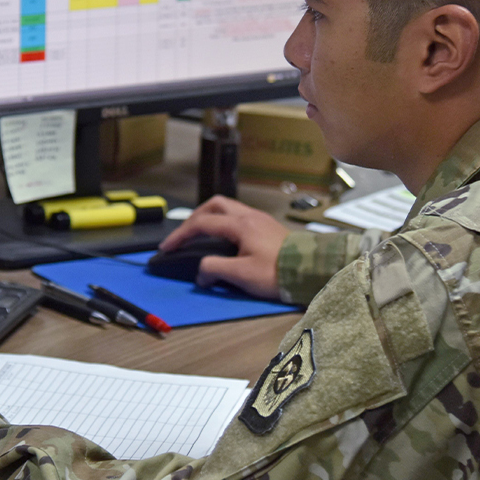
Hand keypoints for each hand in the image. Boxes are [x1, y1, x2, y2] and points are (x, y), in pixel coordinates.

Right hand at [159, 195, 290, 297]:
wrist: (312, 270)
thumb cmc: (277, 273)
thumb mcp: (242, 275)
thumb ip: (215, 270)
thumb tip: (201, 273)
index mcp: (239, 224)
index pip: (202, 224)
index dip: (181, 235)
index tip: (167, 247)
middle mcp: (249, 215)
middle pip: (215, 204)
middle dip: (195, 217)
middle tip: (185, 233)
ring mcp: (261, 219)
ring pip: (229, 207)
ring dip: (211, 217)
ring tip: (203, 234)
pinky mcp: (269, 226)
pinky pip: (240, 215)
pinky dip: (225, 222)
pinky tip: (226, 239)